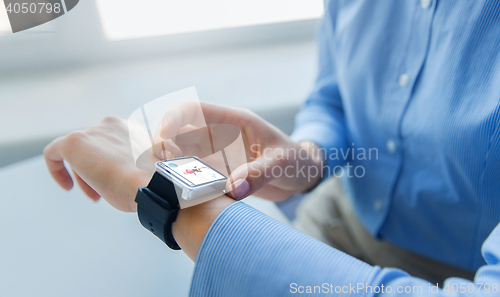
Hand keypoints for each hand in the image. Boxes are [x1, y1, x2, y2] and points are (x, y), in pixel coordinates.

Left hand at [43, 116, 152, 211]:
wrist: (150, 182)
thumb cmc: (150, 181)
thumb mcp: (144, 168)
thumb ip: (132, 163)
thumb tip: (125, 174)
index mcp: (130, 128)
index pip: (110, 144)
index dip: (109, 165)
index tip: (113, 182)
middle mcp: (111, 125)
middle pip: (93, 149)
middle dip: (96, 172)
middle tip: (103, 194)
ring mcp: (92, 132)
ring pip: (78, 154)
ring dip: (84, 176)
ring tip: (96, 196)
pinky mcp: (74, 142)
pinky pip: (54, 152)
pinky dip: (56, 169)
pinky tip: (66, 186)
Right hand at [154, 102, 324, 200]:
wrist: (304, 175)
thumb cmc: (297, 160)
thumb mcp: (282, 163)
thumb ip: (259, 174)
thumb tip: (232, 190)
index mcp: (232, 121)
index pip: (192, 110)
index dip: (171, 120)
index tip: (161, 139)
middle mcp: (219, 136)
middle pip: (178, 135)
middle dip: (164, 149)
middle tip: (164, 170)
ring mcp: (217, 156)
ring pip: (182, 157)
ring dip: (173, 169)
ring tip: (172, 186)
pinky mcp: (219, 175)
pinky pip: (195, 178)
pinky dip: (187, 185)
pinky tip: (186, 197)